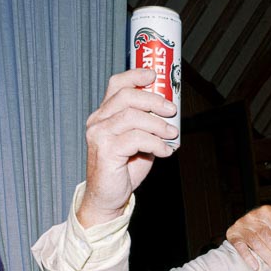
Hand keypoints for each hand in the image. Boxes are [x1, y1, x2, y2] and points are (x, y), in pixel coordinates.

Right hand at [77, 68, 179, 226]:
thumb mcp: (139, 140)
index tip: (156, 74)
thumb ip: (148, 124)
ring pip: (132, 116)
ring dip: (158, 124)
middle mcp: (98, 121)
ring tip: (172, 134)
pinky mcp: (105, 151)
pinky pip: (135, 139)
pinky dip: (155, 143)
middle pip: (127, 96)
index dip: (136, 74)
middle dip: (154, 100)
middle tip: (172, 110)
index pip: (117, 84)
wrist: (108, 197)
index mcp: (105, 114)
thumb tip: (171, 111)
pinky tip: (165, 151)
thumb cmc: (124, 168)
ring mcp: (99, 135)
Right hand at [225, 206, 270, 270]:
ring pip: (257, 244)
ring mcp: (241, 225)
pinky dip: (248, 257)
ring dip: (270, 259)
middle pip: (269, 238)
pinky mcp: (232, 234)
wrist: (253, 224)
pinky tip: (257, 267)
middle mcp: (253, 216)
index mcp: (268, 211)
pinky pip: (240, 247)